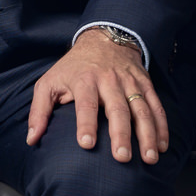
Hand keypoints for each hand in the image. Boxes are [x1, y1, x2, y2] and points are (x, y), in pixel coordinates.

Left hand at [26, 29, 168, 164]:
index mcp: (84, 80)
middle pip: (117, 108)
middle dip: (121, 134)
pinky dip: (161, 125)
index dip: (86, 124)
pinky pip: (156, 105)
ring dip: (147, 134)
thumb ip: (39, 111)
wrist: (104, 38)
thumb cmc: (73, 68)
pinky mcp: (145, 84)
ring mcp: (130, 82)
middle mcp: (109, 80)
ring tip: (149, 157)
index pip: (85, 103)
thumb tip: (32, 140)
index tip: (87, 144)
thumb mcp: (49, 83)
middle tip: (122, 157)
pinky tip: (163, 145)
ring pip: (141, 108)